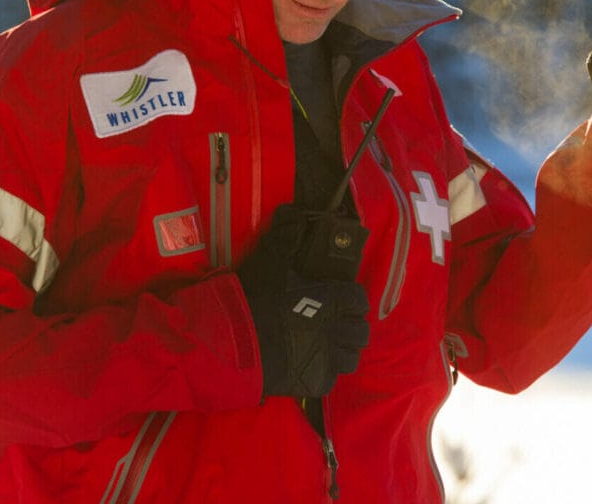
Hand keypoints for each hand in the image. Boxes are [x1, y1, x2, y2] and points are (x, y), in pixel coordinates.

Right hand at [237, 205, 370, 397]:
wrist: (231, 343)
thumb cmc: (254, 298)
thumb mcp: (269, 260)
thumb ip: (286, 235)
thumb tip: (296, 209)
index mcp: (331, 299)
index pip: (358, 299)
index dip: (352, 299)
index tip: (342, 299)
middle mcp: (334, 330)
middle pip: (359, 331)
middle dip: (351, 326)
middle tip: (336, 324)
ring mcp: (325, 359)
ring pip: (350, 357)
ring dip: (343, 351)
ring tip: (329, 347)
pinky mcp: (313, 382)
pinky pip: (331, 379)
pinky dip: (324, 373)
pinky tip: (312, 366)